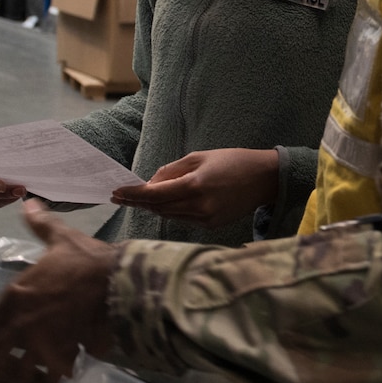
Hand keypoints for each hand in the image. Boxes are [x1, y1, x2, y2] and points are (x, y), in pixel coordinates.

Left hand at [0, 202, 117, 382]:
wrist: (117, 281)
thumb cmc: (88, 259)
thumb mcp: (61, 238)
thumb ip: (41, 225)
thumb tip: (29, 203)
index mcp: (17, 295)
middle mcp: (23, 323)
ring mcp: (42, 342)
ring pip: (16, 373)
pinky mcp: (64, 356)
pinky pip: (50, 381)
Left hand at [110, 148, 280, 226]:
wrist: (264, 179)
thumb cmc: (232, 161)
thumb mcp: (199, 157)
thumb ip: (172, 171)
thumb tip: (150, 183)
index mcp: (195, 186)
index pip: (154, 194)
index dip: (133, 194)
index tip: (117, 191)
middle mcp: (199, 206)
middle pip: (158, 208)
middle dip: (138, 202)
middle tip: (120, 196)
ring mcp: (206, 219)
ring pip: (169, 215)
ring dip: (152, 207)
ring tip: (136, 200)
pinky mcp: (211, 225)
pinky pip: (183, 219)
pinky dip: (170, 211)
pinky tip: (161, 205)